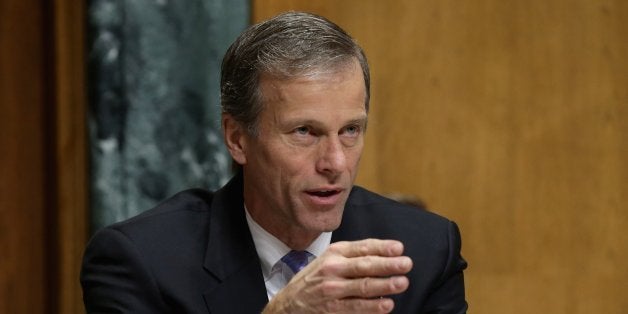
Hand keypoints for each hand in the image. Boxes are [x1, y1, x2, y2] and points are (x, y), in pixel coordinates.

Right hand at [263, 239, 412, 313]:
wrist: (289, 303)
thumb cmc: (315, 279)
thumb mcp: (330, 259)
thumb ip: (354, 254)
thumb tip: (385, 253)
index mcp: (335, 253)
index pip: (362, 248)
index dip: (382, 248)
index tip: (399, 248)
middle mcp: (333, 269)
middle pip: (364, 266)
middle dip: (387, 265)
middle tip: (405, 264)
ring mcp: (332, 290)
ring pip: (362, 287)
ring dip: (384, 285)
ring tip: (401, 283)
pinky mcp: (333, 309)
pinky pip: (356, 308)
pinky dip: (372, 306)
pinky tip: (386, 304)